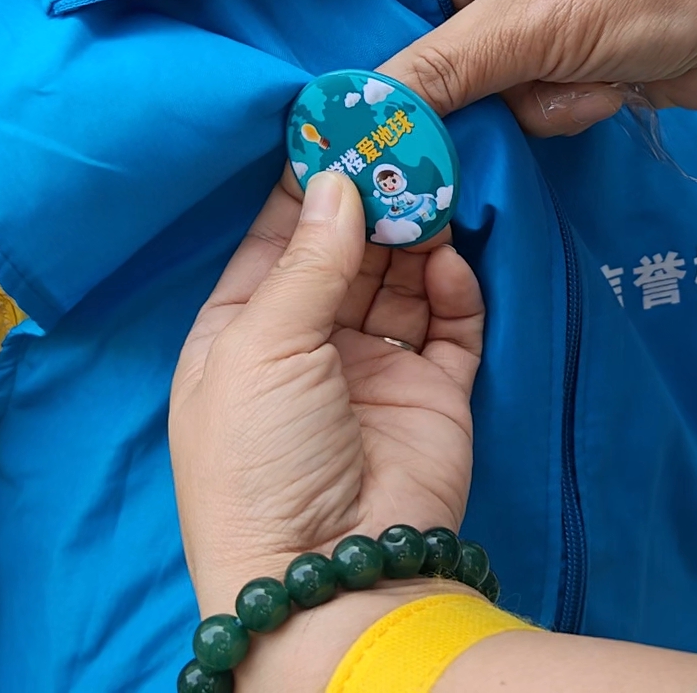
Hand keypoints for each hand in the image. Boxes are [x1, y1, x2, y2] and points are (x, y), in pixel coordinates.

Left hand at [168, 172, 483, 617]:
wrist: (332, 575)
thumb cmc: (260, 461)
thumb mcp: (259, 346)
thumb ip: (306, 260)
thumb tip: (337, 180)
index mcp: (242, 334)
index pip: (278, 238)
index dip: (310, 182)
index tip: (343, 121)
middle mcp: (308, 346)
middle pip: (346, 249)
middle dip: (374, 197)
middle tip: (406, 139)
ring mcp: (374, 369)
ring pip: (402, 277)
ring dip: (416, 232)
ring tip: (434, 186)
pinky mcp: (435, 394)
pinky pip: (452, 324)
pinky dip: (455, 287)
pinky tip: (449, 260)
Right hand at [376, 0, 696, 134]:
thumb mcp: (528, 24)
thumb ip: (436, 69)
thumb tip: (354, 113)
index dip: (349, 11)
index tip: (325, 71)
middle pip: (417, 33)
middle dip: (454, 76)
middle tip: (458, 99)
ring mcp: (525, 13)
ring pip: (467, 83)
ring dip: (520, 98)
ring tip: (573, 77)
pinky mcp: (556, 60)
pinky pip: (515, 102)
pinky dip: (556, 107)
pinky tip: (602, 90)